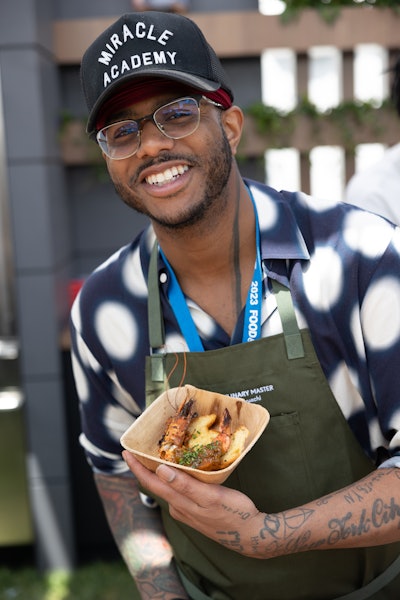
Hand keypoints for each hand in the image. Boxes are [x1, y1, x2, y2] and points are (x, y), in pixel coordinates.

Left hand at [123, 451, 261, 556]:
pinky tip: (179, 471)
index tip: (125, 452)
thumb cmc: (234, 513)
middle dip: (143, 468)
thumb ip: (185, 485)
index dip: (137, 467)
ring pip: (167, 488)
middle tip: (136, 449)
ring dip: (158, 473)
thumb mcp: (211, 497)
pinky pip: (178, 492)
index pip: (151, 483)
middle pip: (156, 485)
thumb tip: (159, 471)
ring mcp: (187, 512)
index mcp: (179, 503)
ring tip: (154, 455)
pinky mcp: (196, 513)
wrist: (251, 536)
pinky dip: (173, 479)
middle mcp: (178, 508)